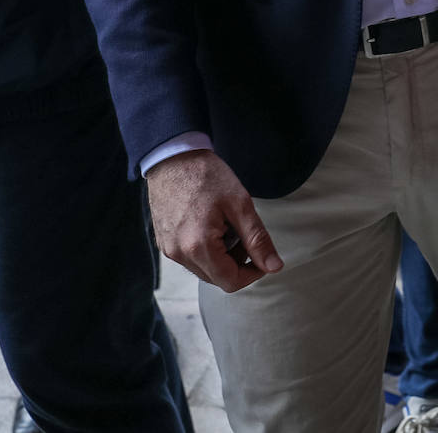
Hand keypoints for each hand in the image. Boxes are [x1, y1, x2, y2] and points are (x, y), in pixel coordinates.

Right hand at [146, 149, 283, 292]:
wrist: (171, 155)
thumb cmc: (205, 174)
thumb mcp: (239, 203)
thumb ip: (257, 238)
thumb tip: (274, 266)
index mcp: (198, 247)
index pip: (231, 281)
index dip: (252, 273)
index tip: (260, 255)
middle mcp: (179, 254)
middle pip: (217, 278)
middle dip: (236, 263)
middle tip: (242, 233)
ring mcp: (168, 249)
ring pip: (203, 269)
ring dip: (220, 257)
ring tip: (224, 226)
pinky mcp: (163, 241)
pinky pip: (189, 258)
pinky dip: (204, 250)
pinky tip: (208, 224)